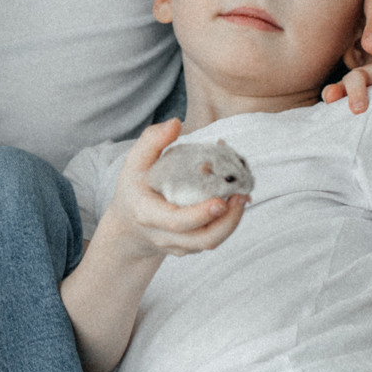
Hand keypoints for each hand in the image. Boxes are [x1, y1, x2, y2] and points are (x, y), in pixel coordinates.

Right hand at [103, 120, 248, 260]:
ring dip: (232, 222)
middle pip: (202, 239)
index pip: (177, 222)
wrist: (129, 226)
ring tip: (243, 196)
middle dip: (228, 222)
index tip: (222, 201)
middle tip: (242, 195)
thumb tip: (176, 123)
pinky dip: (227, 223)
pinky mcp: (190, 248)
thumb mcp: (135, 162)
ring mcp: (178, 246)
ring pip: (210, 242)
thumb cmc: (135, 188)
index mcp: (147, 214)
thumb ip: (152, 140)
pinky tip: (235, 202)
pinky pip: (211, 239)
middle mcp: (163, 235)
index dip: (201, 214)